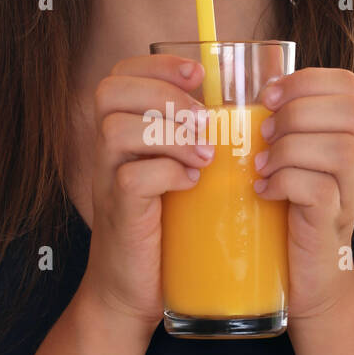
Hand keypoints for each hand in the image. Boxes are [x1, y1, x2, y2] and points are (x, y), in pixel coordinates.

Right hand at [77, 54, 213, 332]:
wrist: (135, 289)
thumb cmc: (166, 226)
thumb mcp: (179, 171)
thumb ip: (196, 139)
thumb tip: (248, 106)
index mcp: (121, 131)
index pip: (121, 74)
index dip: (158, 65)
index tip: (199, 75)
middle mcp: (105, 150)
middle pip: (111, 91)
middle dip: (165, 96)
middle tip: (205, 121)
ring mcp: (106, 181)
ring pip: (118, 130)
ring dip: (170, 134)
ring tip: (205, 155)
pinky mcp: (119, 213)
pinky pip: (133, 179)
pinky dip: (168, 173)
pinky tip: (192, 184)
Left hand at [254, 66, 353, 320]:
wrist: (306, 285)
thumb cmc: (284, 221)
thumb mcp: (281, 166)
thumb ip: (270, 133)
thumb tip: (223, 99)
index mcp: (338, 138)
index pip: (349, 85)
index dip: (309, 80)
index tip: (269, 97)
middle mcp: (351, 163)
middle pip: (352, 110)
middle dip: (298, 112)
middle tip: (265, 135)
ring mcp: (347, 193)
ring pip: (338, 148)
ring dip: (291, 150)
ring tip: (262, 166)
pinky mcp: (330, 223)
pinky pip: (320, 189)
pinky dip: (285, 183)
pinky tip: (263, 192)